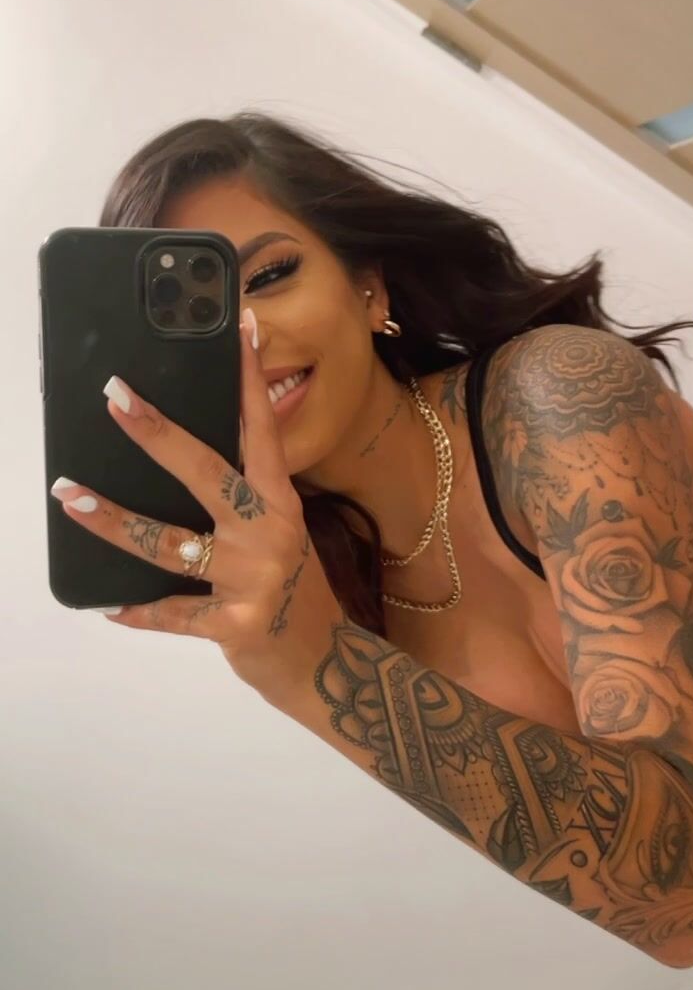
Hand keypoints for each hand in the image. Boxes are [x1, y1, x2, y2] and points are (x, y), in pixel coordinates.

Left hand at [51, 310, 342, 701]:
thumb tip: (180, 458)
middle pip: (206, 471)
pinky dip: (138, 611)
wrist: (325, 662)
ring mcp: (253, 577)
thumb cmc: (294, 590)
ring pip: (169, 542)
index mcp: (281, 502)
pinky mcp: (235, 623)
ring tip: (70, 495)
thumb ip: (243, 501)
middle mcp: (269, 531)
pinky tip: (107, 605)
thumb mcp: (280, 533)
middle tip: (115, 397)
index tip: (236, 327)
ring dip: (114, 520)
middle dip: (157, 433)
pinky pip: (172, 613)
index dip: (248, 377)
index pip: (263, 429)